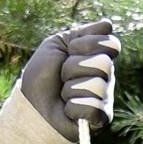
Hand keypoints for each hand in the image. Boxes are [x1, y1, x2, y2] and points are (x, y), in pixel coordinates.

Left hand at [19, 21, 120, 142]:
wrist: (30, 106)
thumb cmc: (42, 77)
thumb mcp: (56, 45)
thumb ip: (81, 34)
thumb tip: (108, 25)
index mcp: (98, 56)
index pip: (112, 44)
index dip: (89, 44)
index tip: (71, 50)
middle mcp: (106, 76)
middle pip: (104, 63)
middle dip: (73, 68)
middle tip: (62, 76)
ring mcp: (105, 97)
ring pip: (97, 85)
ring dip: (71, 89)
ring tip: (62, 95)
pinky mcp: (100, 118)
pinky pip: (95, 108)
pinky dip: (74, 108)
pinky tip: (68, 110)